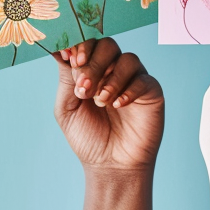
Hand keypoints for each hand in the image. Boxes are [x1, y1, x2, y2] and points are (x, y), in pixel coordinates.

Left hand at [56, 38, 162, 179]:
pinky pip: (143, 79)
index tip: (70, 59)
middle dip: (94, 63)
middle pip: (108, 46)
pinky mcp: (151, 92)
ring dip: (110, 78)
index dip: (80, 46)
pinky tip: (117, 105)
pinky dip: (128, 90)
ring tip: (100, 101)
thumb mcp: (67, 108)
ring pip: (128, 59)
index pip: (88, 45)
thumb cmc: (88, 137)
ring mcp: (134, 80)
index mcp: (92, 71)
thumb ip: (66, 79)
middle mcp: (114, 71)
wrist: (110, 164)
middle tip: (84, 87)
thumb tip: (58, 48)